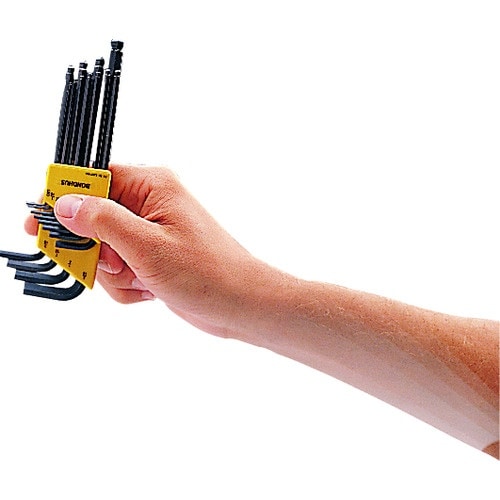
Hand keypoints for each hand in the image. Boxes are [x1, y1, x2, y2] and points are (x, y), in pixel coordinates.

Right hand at [26, 163, 273, 337]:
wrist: (240, 305)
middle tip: (115, 265)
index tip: (41, 225)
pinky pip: (118, 270)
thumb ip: (102, 222)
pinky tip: (149, 291)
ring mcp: (149, 233)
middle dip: (96, 250)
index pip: (93, 178)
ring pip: (102, 250)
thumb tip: (64, 204)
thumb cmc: (206, 272)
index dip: (63, 199)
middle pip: (91, 218)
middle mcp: (149, 204)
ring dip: (114, 274)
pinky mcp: (150, 257)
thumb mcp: (147, 246)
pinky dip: (126, 286)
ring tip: (143, 281)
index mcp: (151, 186)